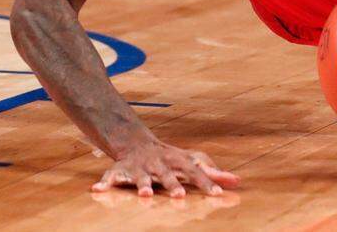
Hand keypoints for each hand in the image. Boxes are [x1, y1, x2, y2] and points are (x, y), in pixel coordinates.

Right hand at [92, 135, 240, 197]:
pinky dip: (104, 182)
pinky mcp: (121, 170)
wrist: (136, 140)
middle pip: (168, 174)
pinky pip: (110, 176)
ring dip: (143, 185)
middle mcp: (159, 164)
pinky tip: (97, 190)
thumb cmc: (170, 157)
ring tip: (146, 194)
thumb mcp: (191, 162)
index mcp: (177, 161)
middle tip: (180, 195)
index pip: (195, 171)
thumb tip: (238, 182)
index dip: (206, 182)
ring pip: (141, 177)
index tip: (217, 194)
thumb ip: (212, 172)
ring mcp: (140, 167)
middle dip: (173, 184)